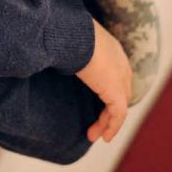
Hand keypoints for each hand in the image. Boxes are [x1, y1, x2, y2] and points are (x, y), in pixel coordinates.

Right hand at [77, 19, 132, 142]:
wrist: (74, 35)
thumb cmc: (66, 33)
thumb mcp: (69, 40)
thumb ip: (67, 48)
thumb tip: (50, 49)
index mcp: (112, 49)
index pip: (117, 73)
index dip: (109, 88)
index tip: (96, 101)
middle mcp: (121, 63)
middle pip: (121, 91)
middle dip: (110, 108)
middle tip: (96, 120)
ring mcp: (120, 78)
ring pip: (119, 105)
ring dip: (107, 122)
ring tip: (93, 134)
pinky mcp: (116, 92)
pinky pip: (118, 115)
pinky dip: (112, 126)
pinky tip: (104, 137)